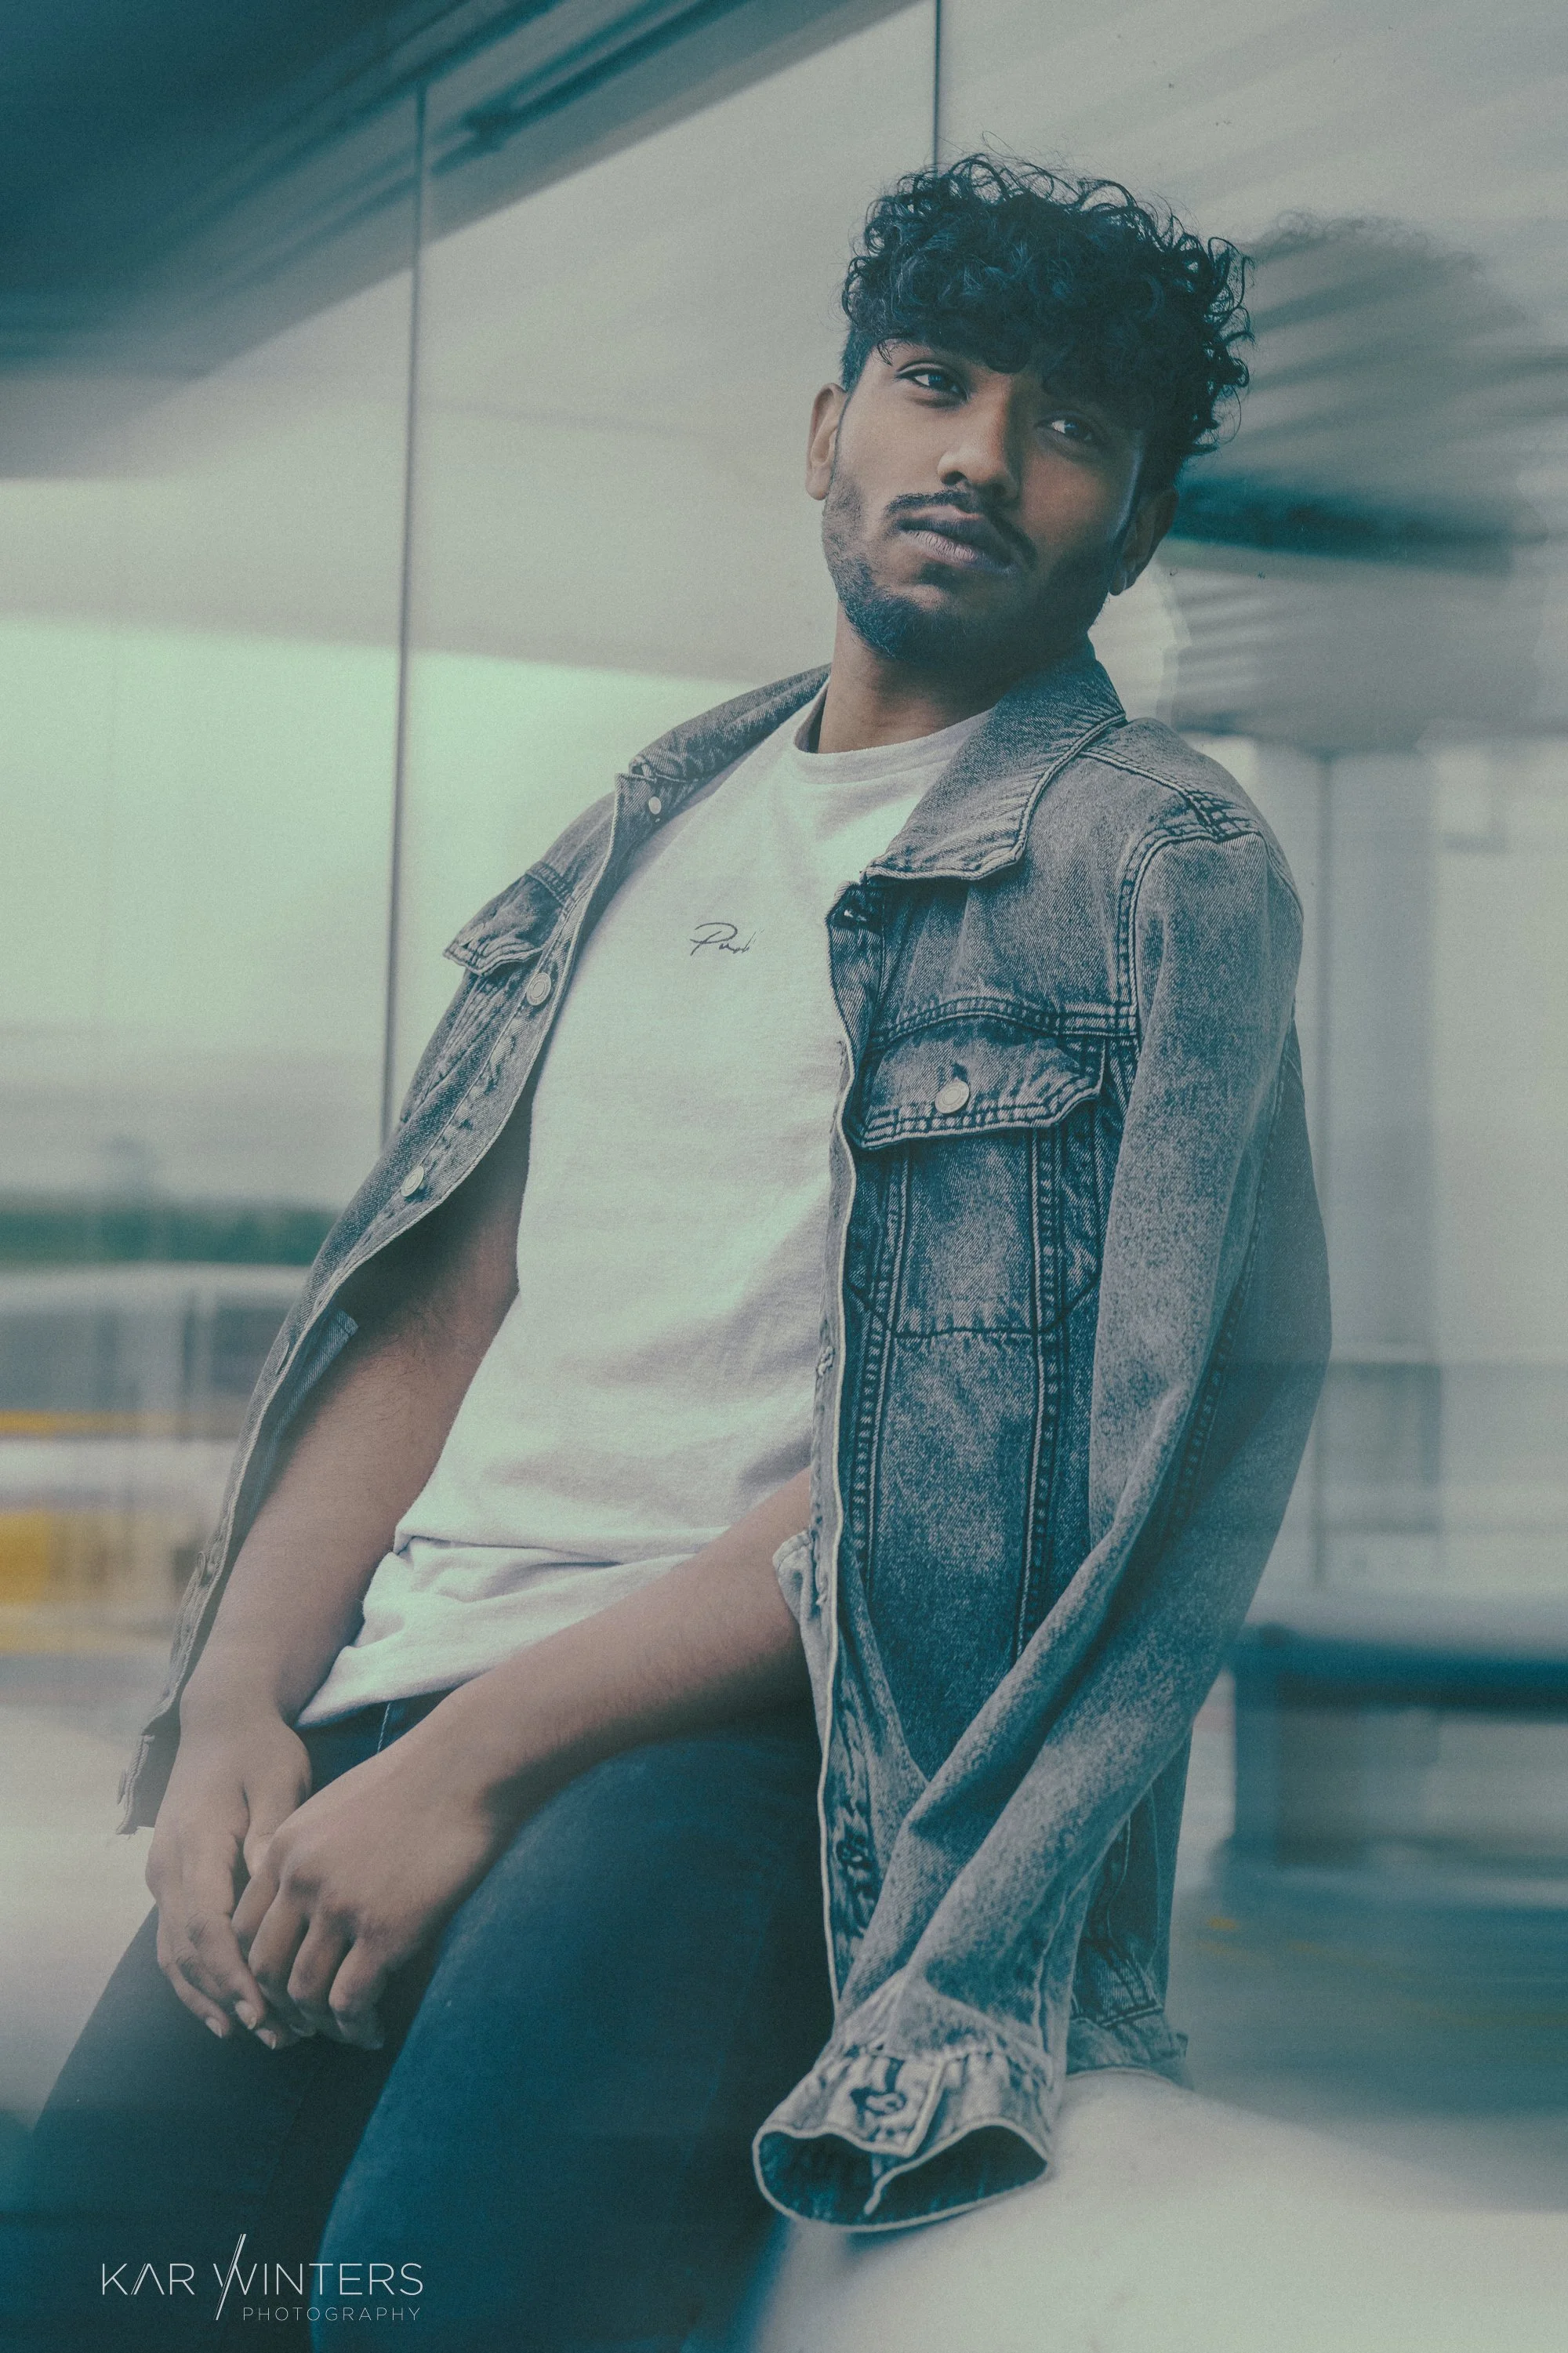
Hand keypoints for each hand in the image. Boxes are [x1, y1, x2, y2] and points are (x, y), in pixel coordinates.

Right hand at [146, 1705, 311, 2045]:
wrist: (222, 1723)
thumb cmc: (260, 1750)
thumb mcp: (278, 1780)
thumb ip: (274, 1835)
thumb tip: (274, 1889)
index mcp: (196, 1845)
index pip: (206, 1926)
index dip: (231, 1974)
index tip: (263, 2010)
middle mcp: (169, 1868)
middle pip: (188, 1951)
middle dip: (229, 1998)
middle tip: (278, 2036)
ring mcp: (164, 1877)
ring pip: (174, 1955)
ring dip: (212, 1999)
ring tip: (259, 2033)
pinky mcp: (171, 1882)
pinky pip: (173, 1943)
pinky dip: (195, 1981)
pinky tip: (224, 2012)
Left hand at [230, 1720, 513, 2049]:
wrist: (468, 1765)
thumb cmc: (418, 1778)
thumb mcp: (341, 1804)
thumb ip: (313, 1851)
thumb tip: (314, 1898)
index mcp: (284, 1847)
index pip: (243, 1929)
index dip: (257, 1970)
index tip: (282, 1988)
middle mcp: (300, 1880)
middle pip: (264, 1969)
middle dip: (282, 2007)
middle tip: (309, 2023)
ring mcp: (340, 1907)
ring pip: (304, 1993)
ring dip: (321, 2024)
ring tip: (346, 2029)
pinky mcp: (385, 1931)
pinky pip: (350, 2001)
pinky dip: (356, 2027)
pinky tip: (372, 2030)